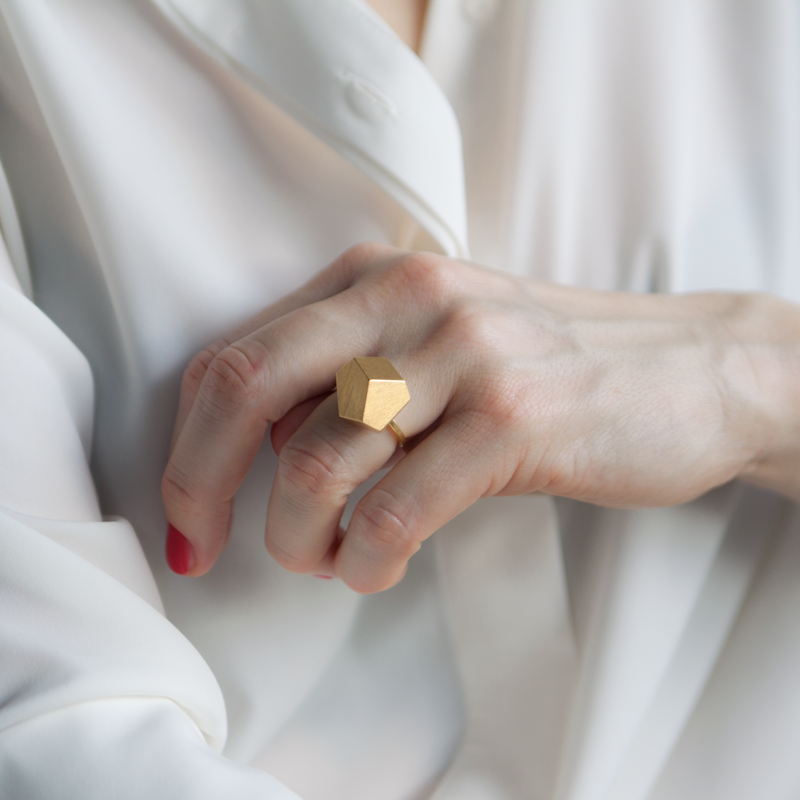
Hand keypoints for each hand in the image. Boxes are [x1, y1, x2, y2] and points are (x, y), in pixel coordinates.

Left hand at [162, 243, 799, 590]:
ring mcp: (463, 353)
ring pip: (318, 459)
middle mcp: (408, 297)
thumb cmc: (547, 366)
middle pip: (249, 385)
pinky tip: (373, 570)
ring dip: (297, 536)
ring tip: (320, 561)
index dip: (190, 442)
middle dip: (200, 479)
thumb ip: (349, 377)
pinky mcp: (513, 418)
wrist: (686, 368)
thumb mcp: (436, 343)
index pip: (238, 353)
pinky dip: (366, 558)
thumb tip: (262, 453)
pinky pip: (398, 508)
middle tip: (200, 546)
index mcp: (375, 277)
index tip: (191, 513)